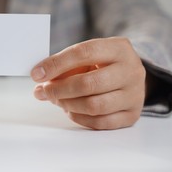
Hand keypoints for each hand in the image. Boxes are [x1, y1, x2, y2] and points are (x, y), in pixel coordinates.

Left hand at [30, 37, 145, 129]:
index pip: (83, 53)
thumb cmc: (102, 64)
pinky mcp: (132, 115)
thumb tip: (39, 78)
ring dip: (67, 104)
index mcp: (118, 48)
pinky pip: (100, 122)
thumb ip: (65, 65)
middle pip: (88, 84)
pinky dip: (79, 118)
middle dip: (59, 89)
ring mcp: (135, 95)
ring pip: (94, 106)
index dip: (56, 64)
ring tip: (56, 100)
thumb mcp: (87, 57)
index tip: (37, 74)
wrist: (130, 76)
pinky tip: (70, 110)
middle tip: (43, 91)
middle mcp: (131, 71)